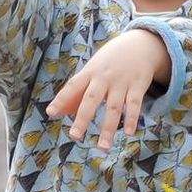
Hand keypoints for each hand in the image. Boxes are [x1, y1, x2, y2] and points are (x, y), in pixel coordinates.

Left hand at [46, 29, 169, 149]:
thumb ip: (76, 92)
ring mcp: (122, 82)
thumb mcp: (92, 70)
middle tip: (75, 136)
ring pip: (114, 107)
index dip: (61, 99)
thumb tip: (57, 113)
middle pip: (92, 99)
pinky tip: (129, 133)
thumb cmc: (110, 62)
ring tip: (103, 147)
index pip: (73, 86)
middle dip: (83, 118)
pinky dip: (131, 119)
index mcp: (91, 72)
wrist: (140, 43)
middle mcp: (105, 77)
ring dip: (108, 128)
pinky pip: (134, 105)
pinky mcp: (138, 85)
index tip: (50, 114)